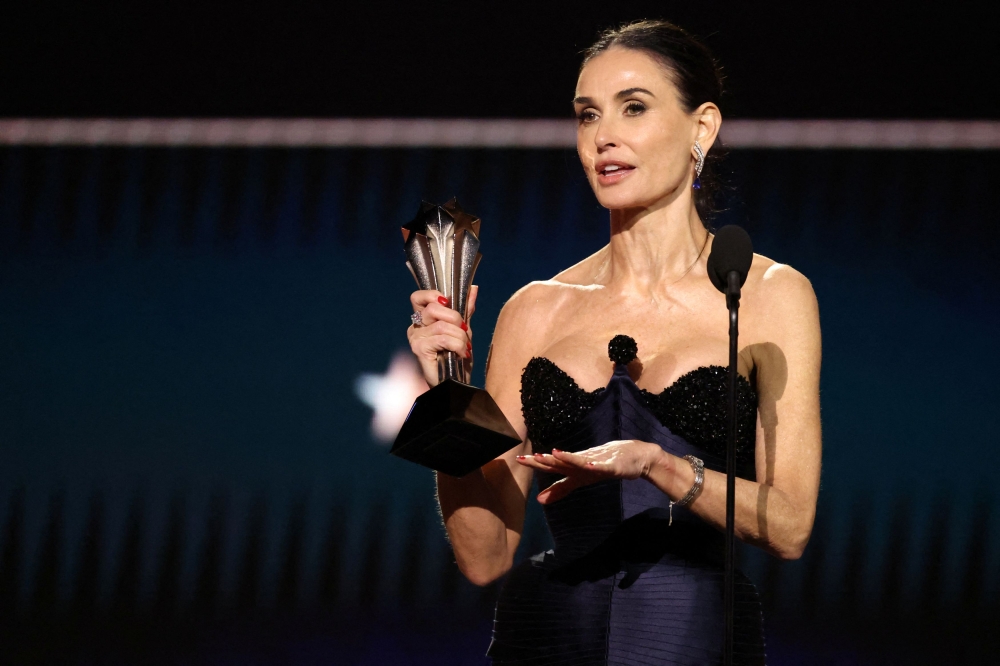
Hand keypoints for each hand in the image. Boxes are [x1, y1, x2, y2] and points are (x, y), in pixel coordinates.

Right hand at [407, 286, 477, 385]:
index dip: (433, 295)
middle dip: (455, 318)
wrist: (456, 383)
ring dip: (460, 336)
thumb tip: (473, 288)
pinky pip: (443, 338)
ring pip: (442, 325)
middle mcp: (415, 327)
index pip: (419, 297)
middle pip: (434, 308)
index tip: (448, 302)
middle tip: (464, 331)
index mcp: (422, 320)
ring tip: (465, 348)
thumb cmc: (457, 358)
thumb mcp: (463, 330)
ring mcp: (415, 338)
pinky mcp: (419, 349)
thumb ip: (466, 310)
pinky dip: (457, 344)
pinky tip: (461, 353)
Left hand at [515, 440, 662, 503]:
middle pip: (561, 461)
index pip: (551, 466)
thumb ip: (561, 488)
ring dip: (567, 458)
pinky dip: (596, 466)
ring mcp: (597, 462)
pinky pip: (603, 467)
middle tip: (528, 458)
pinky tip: (590, 466)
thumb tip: (539, 500)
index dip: (535, 464)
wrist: (635, 456)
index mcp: (573, 467)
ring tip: (553, 455)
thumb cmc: (604, 464)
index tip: (518, 459)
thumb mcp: (580, 479)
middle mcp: (582, 462)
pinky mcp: (612, 465)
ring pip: (579, 461)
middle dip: (545, 460)